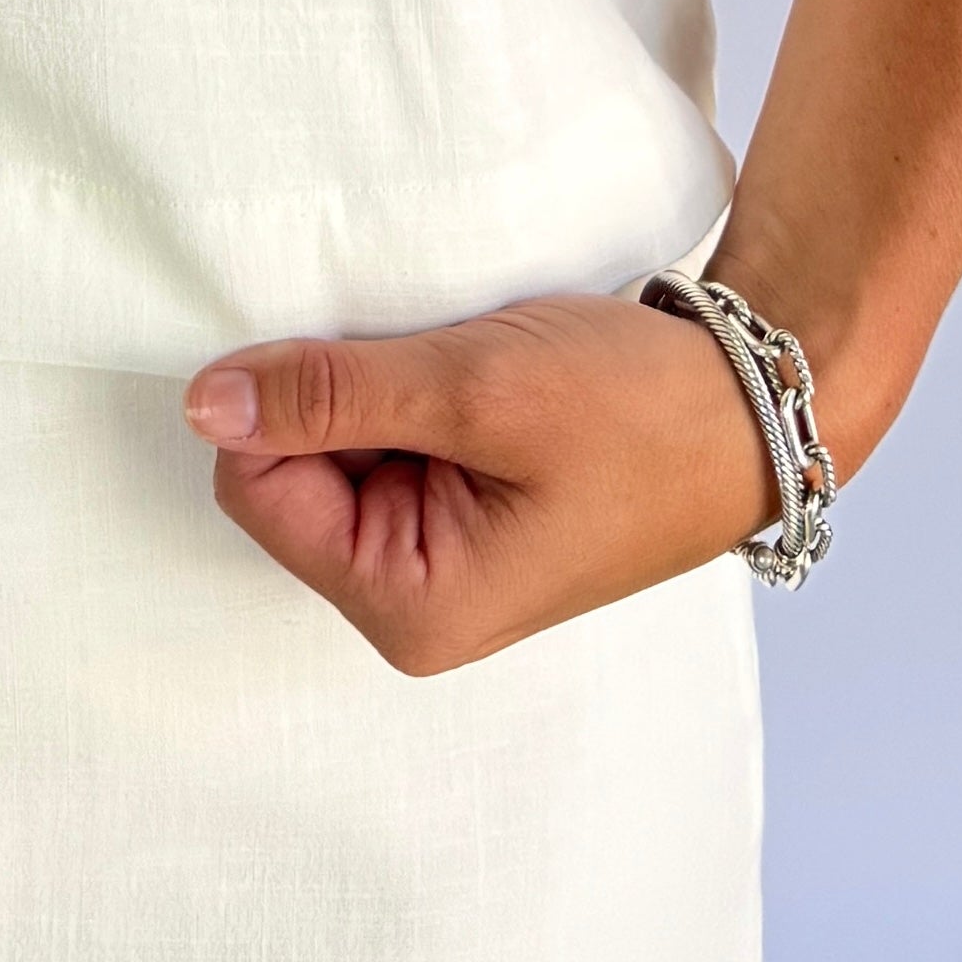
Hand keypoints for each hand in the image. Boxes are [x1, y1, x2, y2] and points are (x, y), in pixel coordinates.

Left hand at [179, 287, 782, 673]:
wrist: (754, 404)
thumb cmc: (635, 409)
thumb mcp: (477, 386)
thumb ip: (332, 394)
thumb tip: (206, 401)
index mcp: (410, 609)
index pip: (258, 489)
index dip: (289, 403)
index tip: (373, 351)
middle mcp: (412, 606)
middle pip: (289, 476)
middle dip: (340, 399)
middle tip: (439, 362)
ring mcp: (438, 563)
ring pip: (336, 452)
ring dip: (383, 390)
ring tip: (472, 371)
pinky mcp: (462, 517)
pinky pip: (387, 446)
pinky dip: (415, 395)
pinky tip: (481, 380)